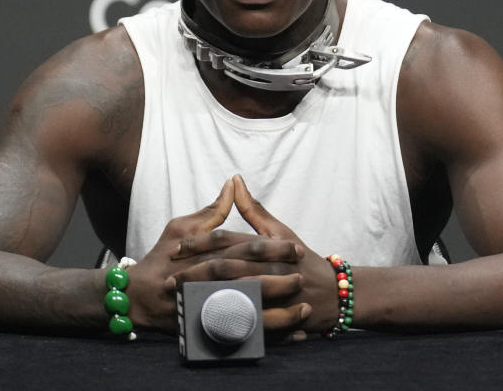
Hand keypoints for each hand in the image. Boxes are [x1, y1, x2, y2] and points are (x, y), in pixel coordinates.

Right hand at [124, 179, 304, 333]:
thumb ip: (210, 211)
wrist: (135, 297)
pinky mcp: (207, 329)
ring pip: (248, 311)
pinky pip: (241, 336)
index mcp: (204, 254)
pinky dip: (266, 337)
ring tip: (303, 310)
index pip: (243, 248)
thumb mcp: (180, 227)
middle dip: (278, 279)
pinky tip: (289, 336)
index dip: (272, 248)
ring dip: (278, 313)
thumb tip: (232, 184)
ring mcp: (206, 307)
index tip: (296, 248)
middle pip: (248, 280)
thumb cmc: (160, 258)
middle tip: (303, 277)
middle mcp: (206, 281)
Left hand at [171, 175, 339, 337]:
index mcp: (267, 244)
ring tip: (181, 300)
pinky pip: (248, 321)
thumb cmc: (300, 257)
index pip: (228, 240)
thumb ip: (253, 209)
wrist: (333, 293)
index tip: (176, 248)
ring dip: (206, 297)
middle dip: (195, 273)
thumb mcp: (279, 231)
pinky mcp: (277, 318)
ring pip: (235, 295)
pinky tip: (206, 323)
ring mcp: (274, 294)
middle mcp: (269, 267)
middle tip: (169, 278)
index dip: (200, 243)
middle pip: (227, 268)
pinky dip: (227, 322)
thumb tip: (234, 180)